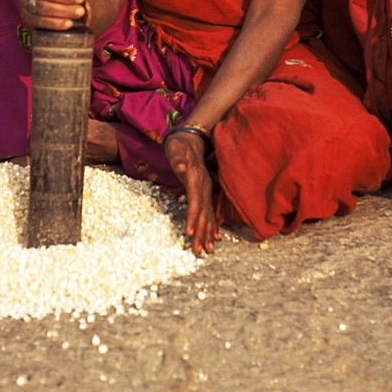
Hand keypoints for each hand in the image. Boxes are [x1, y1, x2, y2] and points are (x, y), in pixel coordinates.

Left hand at [164, 131, 220, 256]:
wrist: (190, 139)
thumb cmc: (180, 146)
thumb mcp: (176, 149)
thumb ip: (179, 158)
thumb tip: (180, 167)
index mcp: (196, 179)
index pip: (195, 202)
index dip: (193, 218)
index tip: (190, 233)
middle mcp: (203, 187)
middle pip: (203, 213)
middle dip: (201, 233)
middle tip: (198, 252)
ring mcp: (205, 191)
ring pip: (208, 216)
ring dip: (208, 233)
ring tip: (209, 250)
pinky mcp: (204, 193)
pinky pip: (209, 213)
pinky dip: (212, 226)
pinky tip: (215, 238)